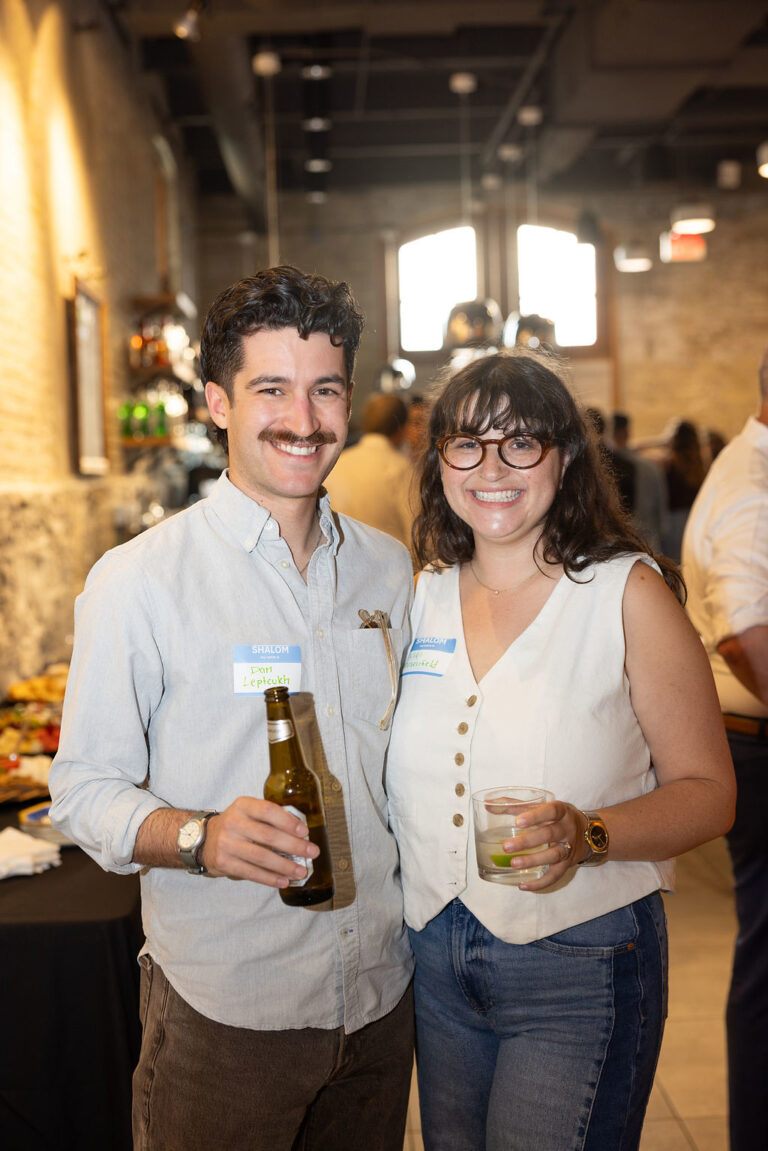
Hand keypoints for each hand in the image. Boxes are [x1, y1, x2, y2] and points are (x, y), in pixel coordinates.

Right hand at [200, 797, 318, 886]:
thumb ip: (270, 818)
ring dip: (284, 866)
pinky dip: (269, 878)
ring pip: (261, 856)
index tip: (305, 831)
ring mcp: (226, 843)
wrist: (205, 839)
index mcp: (242, 806)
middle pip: (268, 836)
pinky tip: (283, 881)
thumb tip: (301, 833)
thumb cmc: (237, 825)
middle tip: (312, 852)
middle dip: (294, 846)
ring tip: (301, 872)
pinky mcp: (224, 862)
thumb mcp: (248, 813)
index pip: (268, 811)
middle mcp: (233, 822)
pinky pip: (251, 872)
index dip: (288, 821)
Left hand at [501, 801, 586, 890]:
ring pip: (553, 855)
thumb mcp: (542, 807)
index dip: (535, 816)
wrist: (590, 833)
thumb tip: (487, 804)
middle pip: (549, 834)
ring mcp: (569, 848)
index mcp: (561, 811)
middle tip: (506, 846)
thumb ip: (515, 805)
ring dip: (533, 861)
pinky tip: (522, 885)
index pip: (550, 811)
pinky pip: (555, 876)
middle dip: (528, 841)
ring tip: (513, 864)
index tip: (517, 821)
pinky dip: (540, 883)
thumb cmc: (556, 817)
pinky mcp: (567, 865)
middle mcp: (567, 829)